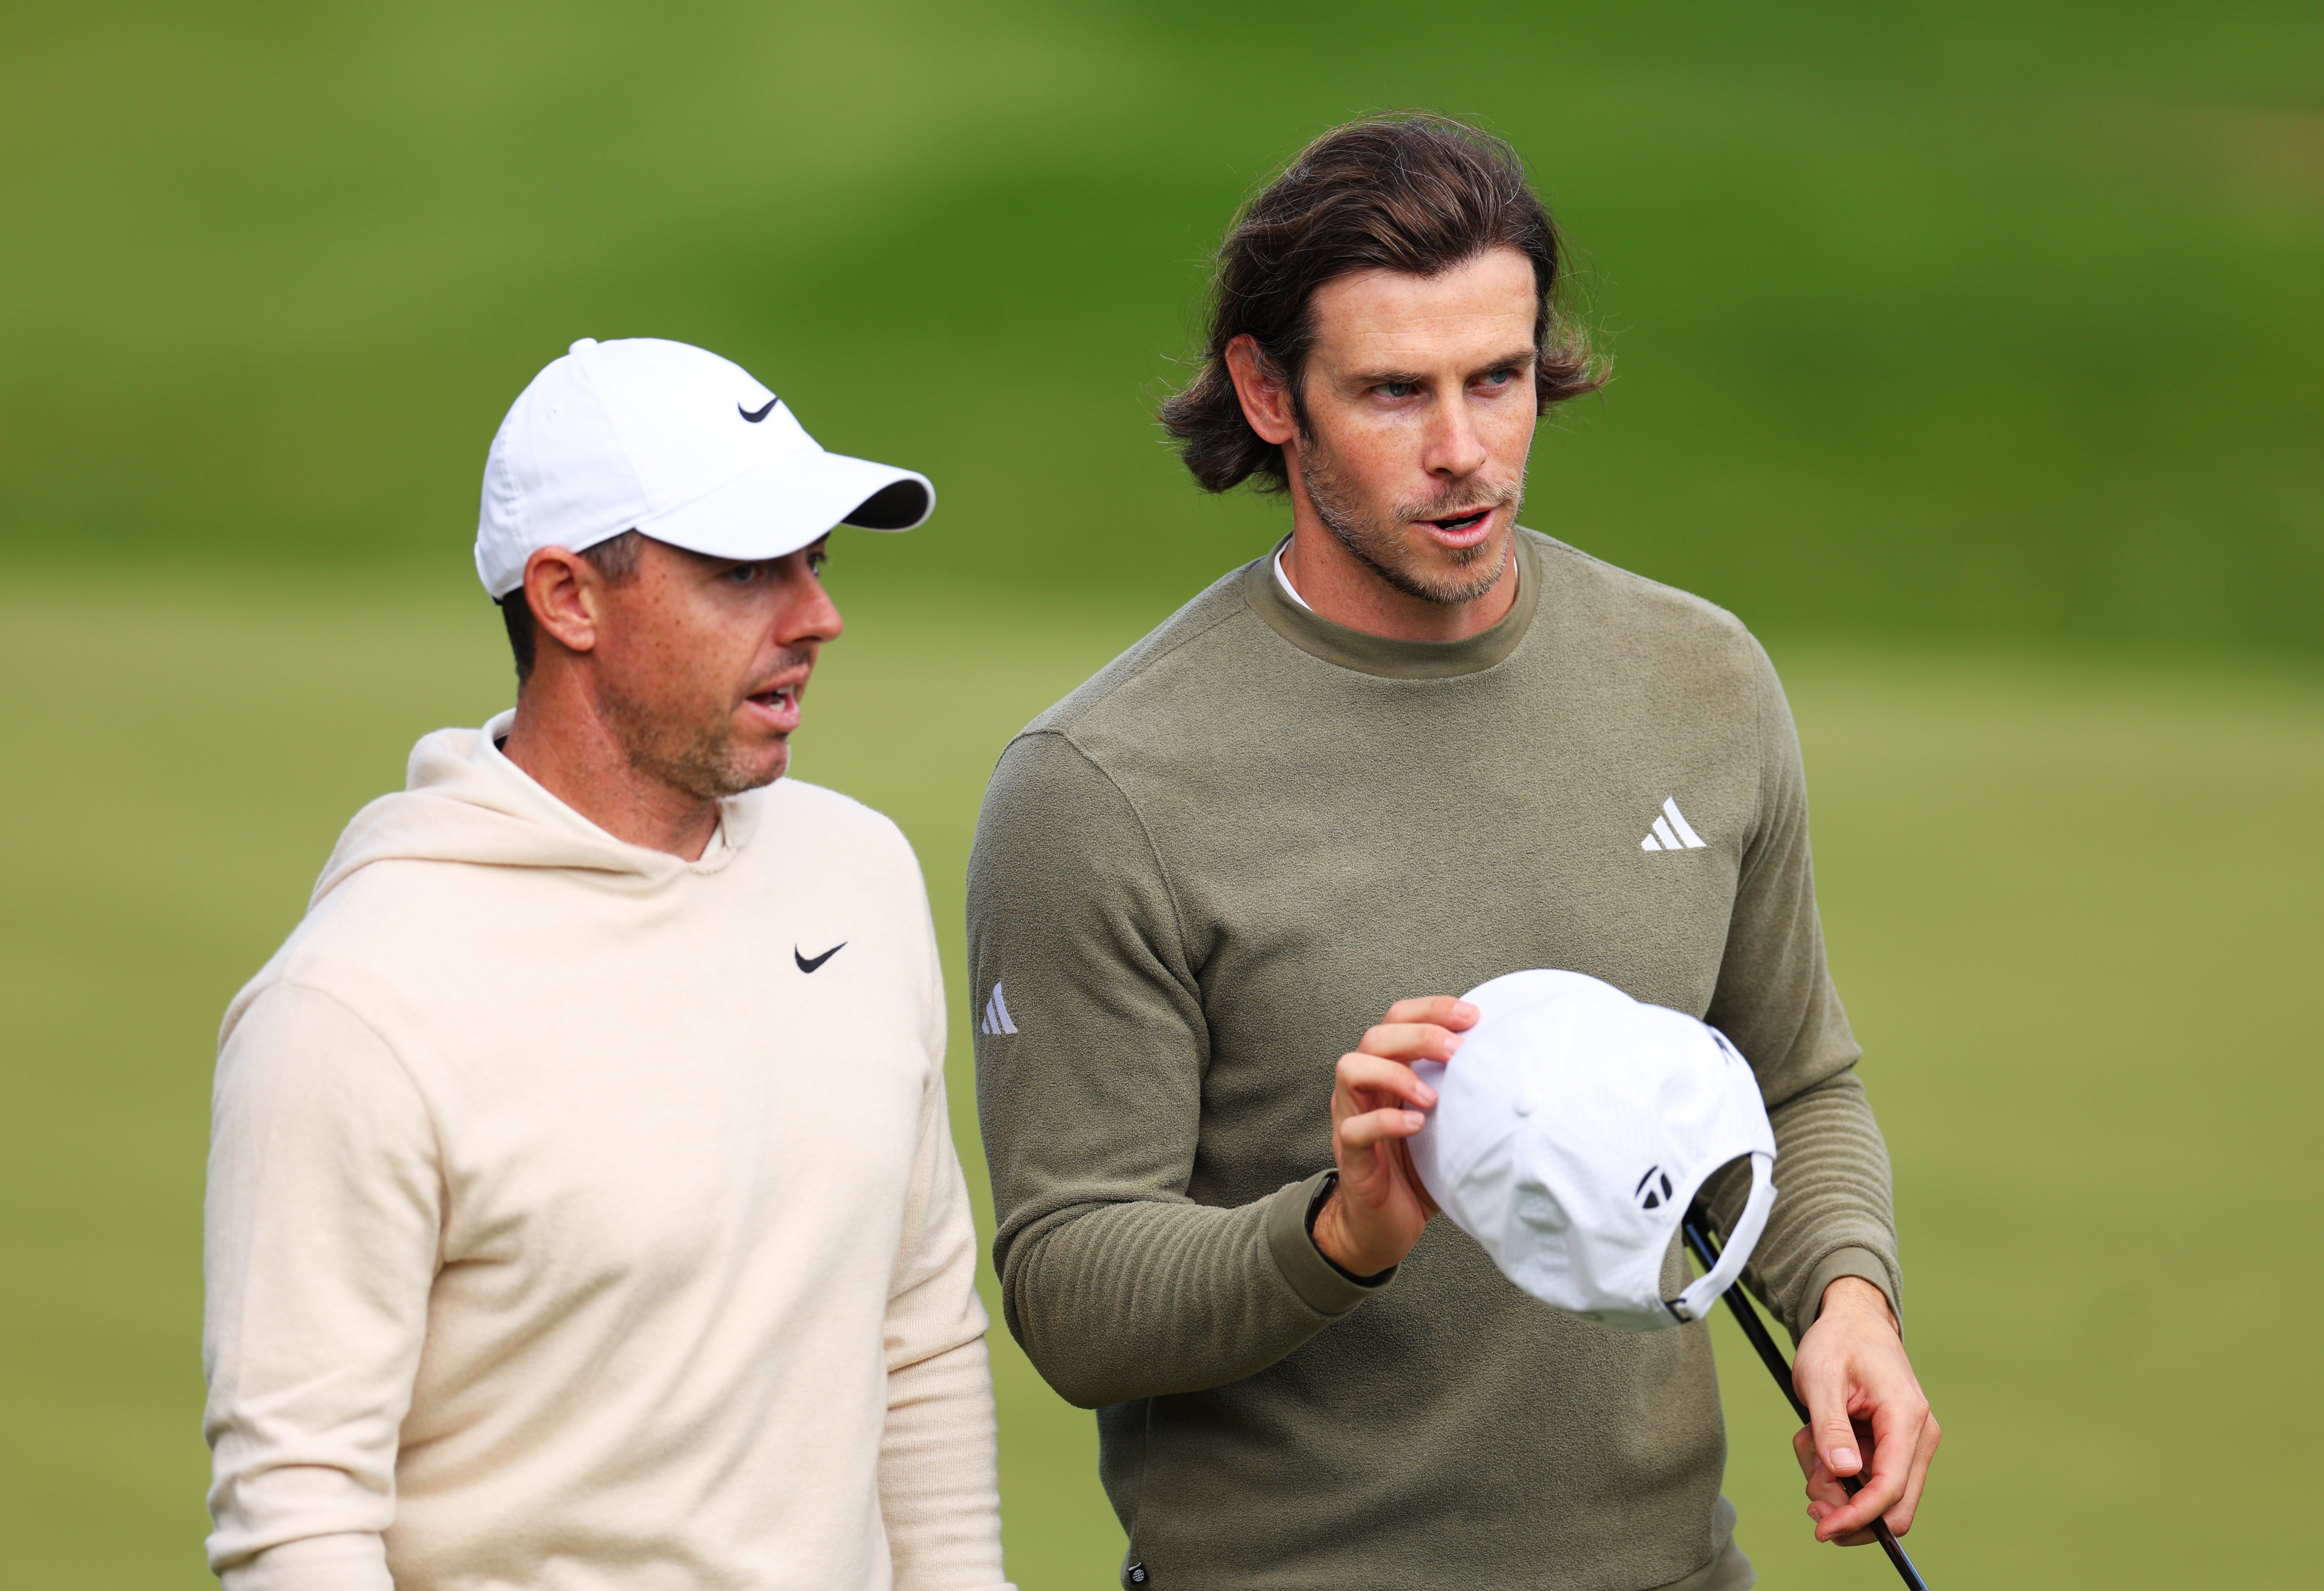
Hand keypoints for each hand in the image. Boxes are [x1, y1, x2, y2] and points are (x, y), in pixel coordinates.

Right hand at [1310, 996, 1477, 1277]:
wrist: (1382, 1228)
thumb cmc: (1416, 1174)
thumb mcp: (1446, 1127)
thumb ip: (1464, 1099)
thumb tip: (1522, 1077)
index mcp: (1387, 1074)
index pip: (1398, 1020)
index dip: (1431, 1009)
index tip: (1472, 1016)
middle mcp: (1364, 1090)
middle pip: (1376, 1036)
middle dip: (1419, 1034)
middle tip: (1456, 1050)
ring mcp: (1351, 1119)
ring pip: (1351, 1068)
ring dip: (1395, 1073)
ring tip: (1432, 1096)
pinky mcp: (1350, 1157)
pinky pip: (1355, 1128)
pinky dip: (1386, 1122)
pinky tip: (1416, 1126)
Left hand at [1791, 1276, 1940, 1544]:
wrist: (1853, 1320)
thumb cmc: (1837, 1342)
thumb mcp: (1821, 1376)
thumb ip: (1830, 1425)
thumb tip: (1842, 1472)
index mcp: (1906, 1418)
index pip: (1890, 1488)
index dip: (1858, 1516)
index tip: (1822, 1528)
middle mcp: (1918, 1437)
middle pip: (1893, 1507)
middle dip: (1848, 1510)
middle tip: (1809, 1491)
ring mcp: (1908, 1444)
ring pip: (1874, 1496)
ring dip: (1835, 1486)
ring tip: (1807, 1445)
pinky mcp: (1893, 1447)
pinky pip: (1865, 1479)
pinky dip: (1835, 1471)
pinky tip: (1816, 1441)